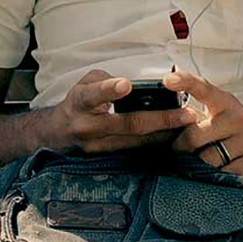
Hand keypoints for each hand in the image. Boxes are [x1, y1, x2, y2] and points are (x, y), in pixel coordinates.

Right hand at [38, 69, 191, 155]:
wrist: (56, 135)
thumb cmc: (77, 103)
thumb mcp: (84, 84)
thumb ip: (106, 80)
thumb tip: (133, 86)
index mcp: (80, 103)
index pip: (93, 95)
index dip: (109, 89)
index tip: (126, 85)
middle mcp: (88, 127)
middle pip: (127, 124)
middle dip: (160, 118)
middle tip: (185, 113)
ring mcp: (97, 148)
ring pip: (135, 143)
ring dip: (163, 135)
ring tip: (185, 126)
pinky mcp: (105, 161)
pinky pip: (133, 153)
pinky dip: (153, 145)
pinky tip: (172, 139)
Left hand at [166, 70, 242, 179]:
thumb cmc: (232, 130)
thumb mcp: (217, 113)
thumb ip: (192, 113)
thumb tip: (161, 123)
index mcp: (223, 102)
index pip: (202, 88)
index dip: (185, 82)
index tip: (168, 80)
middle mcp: (236, 117)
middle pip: (194, 137)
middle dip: (181, 148)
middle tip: (180, 151)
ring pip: (208, 159)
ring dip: (199, 165)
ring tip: (202, 161)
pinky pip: (224, 174)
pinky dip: (216, 177)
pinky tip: (219, 171)